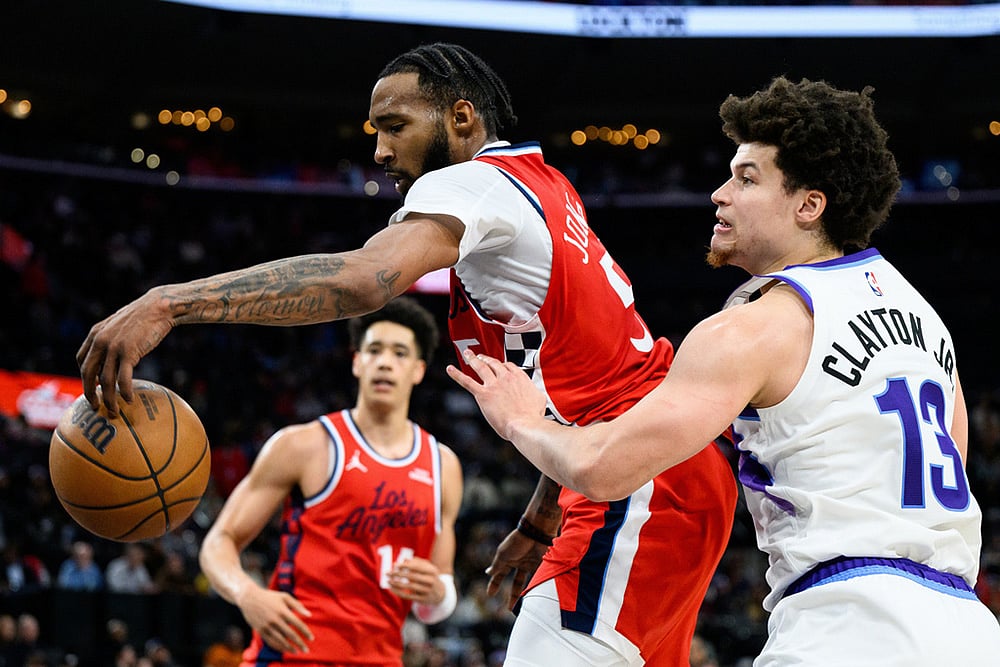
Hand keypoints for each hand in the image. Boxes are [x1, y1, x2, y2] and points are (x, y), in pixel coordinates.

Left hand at [76, 289, 172, 415]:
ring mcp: (114, 347)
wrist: (158, 307)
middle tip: (96, 407)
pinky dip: (124, 392)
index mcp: (95, 334)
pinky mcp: (129, 352)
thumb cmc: (143, 317)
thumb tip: (112, 356)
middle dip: (89, 394)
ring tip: (114, 411)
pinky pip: (122, 378)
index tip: (93, 386)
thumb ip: (111, 338)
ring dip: (108, 399)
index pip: (81, 360)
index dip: (85, 376)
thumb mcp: (119, 325)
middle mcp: (100, 341)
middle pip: (87, 374)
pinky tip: (129, 400)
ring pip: (104, 380)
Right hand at [237, 586, 313, 653]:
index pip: (297, 624)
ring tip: (296, 652)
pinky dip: (278, 647)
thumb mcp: (284, 596)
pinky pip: (270, 642)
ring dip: (289, 648)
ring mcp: (267, 626)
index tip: (311, 639)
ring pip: (280, 640)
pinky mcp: (260, 631)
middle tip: (306, 650)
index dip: (305, 632)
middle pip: (290, 634)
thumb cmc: (270, 597)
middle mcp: (275, 620)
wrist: (250, 598)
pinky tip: (284, 650)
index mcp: (282, 610)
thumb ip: (297, 605)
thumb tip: (309, 615)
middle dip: (299, 643)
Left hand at [388, 557, 443, 603]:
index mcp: (432, 570)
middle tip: (388, 572)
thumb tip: (404, 560)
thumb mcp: (427, 568)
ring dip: (397, 583)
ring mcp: (427, 591)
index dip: (404, 565)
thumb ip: (417, 562)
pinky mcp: (422, 599)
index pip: (416, 566)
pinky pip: (408, 596)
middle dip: (398, 574)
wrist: (440, 593)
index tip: (394, 565)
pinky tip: (392, 589)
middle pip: (412, 576)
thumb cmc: (430, 577)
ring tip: (388, 581)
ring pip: (409, 586)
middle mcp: (431, 580)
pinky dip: (399, 592)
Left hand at [445, 350, 546, 440]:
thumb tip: (536, 394)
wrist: (525, 424)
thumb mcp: (540, 399)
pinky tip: (449, 369)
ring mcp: (493, 384)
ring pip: (480, 367)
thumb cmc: (534, 416)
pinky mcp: (483, 394)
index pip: (508, 366)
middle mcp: (506, 377)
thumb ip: (535, 393)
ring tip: (467, 354)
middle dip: (485, 358)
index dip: (501, 365)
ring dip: (472, 359)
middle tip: (479, 356)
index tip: (498, 366)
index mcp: (519, 377)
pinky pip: (467, 381)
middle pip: (493, 363)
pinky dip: (457, 374)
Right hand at [485, 528, 548, 610]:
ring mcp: (530, 564)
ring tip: (523, 607)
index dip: (494, 584)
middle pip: (516, 582)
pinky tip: (534, 598)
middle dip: (512, 595)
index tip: (490, 594)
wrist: (536, 532)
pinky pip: (538, 579)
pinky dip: (536, 588)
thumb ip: (497, 565)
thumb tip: (487, 573)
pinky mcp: (541, 565)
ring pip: (527, 583)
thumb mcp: (503, 555)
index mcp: (508, 559)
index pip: (500, 574)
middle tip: (509, 608)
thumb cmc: (517, 541)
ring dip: (525, 594)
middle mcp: (519, 563)